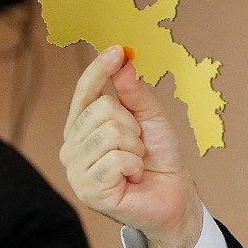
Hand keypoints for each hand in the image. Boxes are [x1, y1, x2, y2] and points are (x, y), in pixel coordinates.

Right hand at [60, 45, 203, 247]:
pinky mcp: (88, 190)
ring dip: (134, 148)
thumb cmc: (159, 159)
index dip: (99, 70)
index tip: (116, 50)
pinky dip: (134, 166)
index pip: (85, 91)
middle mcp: (73, 146)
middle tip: (138, 146)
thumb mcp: (151, 118)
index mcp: (83, 126)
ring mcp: (77, 170)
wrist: (175, 197)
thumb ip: (134, 92)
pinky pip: (115, 160)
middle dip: (132, 126)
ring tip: (136, 163)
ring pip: (109, 134)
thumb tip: (123, 61)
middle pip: (102, 110)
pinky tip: (133, 178)